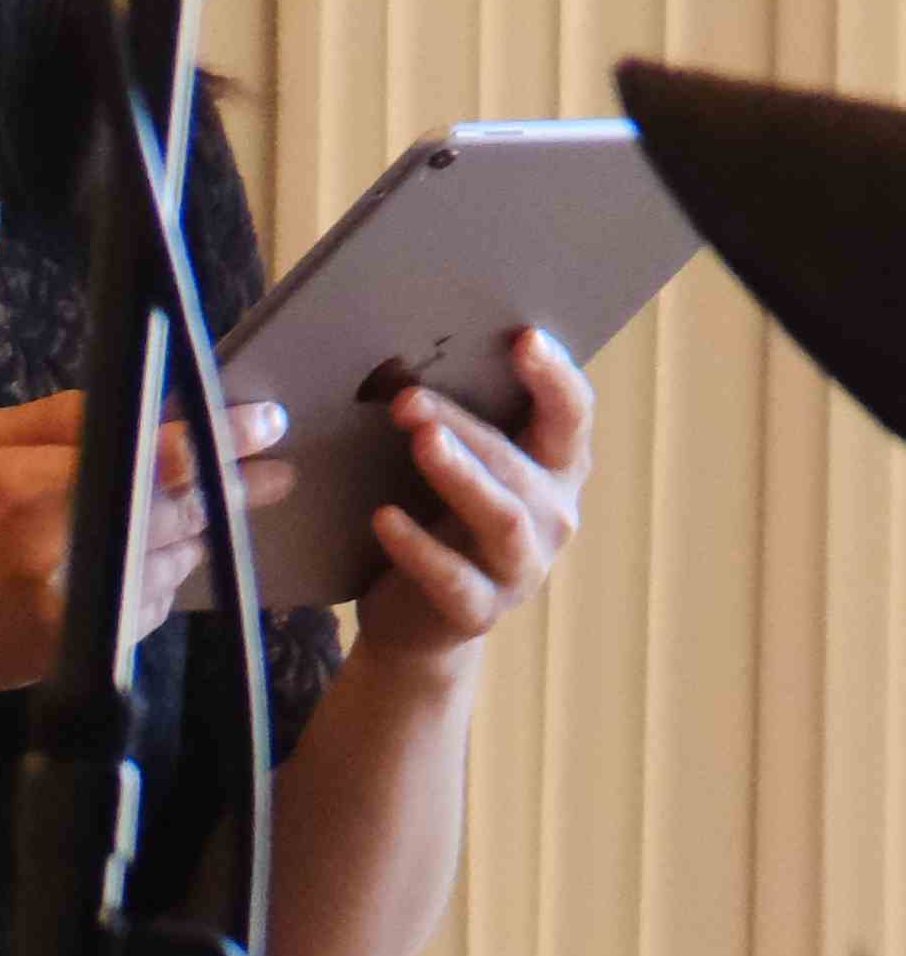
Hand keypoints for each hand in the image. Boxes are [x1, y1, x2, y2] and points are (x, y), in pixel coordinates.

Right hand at [0, 383, 266, 701]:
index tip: (267, 423)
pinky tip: (145, 562)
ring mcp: (76, 611)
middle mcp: (63, 551)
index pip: (154, 458)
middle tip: (278, 471)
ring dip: (197, 534)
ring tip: (208, 510)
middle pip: (181, 512)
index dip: (220, 439)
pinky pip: (151, 608)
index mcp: (35, 488)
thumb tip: (145, 407)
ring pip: (174, 561)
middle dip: (234, 486)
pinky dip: (160, 579)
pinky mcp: (82, 651)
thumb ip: (60, 422)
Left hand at [354, 321, 586, 656]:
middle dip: (467, 424)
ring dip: (459, 475)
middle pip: (520, 462)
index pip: (571, 414)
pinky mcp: (480, 611)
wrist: (416, 617)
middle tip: (412, 397)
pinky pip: (453, 577)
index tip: (524, 337)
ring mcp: (523, 568)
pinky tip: (383, 518)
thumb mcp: (454, 466)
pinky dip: (418, 546)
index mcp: (556, 468)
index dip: (554, 376)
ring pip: (500, 516)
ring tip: (420, 441)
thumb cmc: (436, 519)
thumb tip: (402, 362)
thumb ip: (451, 420)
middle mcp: (553, 516)